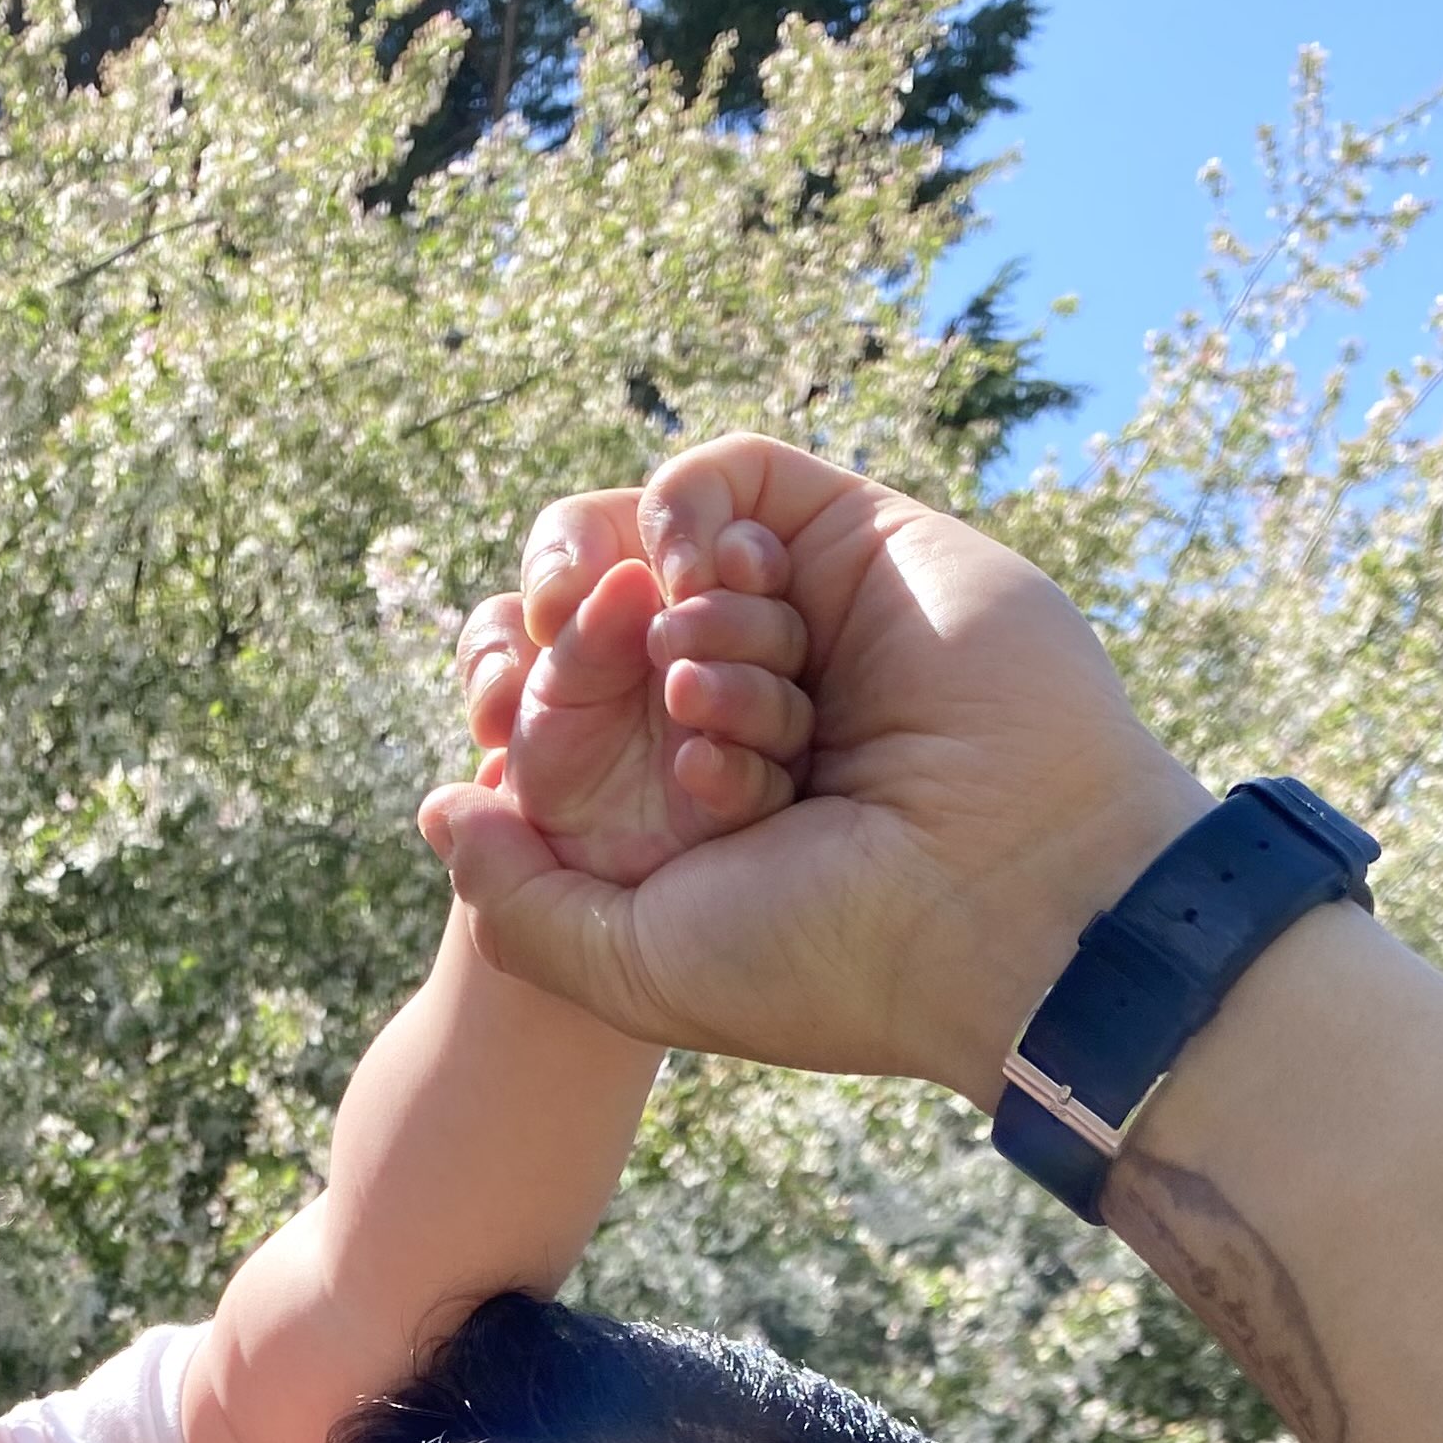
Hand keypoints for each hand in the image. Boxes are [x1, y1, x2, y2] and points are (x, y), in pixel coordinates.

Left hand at [422, 435, 1211, 1107]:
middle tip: (631, 710)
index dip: (536, 717)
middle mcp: (758, 714)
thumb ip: (520, 902)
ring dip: (670, 622)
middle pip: (616, 634)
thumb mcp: (633, 964)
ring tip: (709, 698)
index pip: (577, 725)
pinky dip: (687, 511)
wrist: (999, 900)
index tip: (520, 742)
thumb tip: (444, 803)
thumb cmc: (826, 953)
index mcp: (703, 812)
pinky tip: (693, 578)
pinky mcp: (865, 541)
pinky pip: (737, 478)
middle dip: (593, 664)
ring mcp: (816, 625)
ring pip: (675, 564)